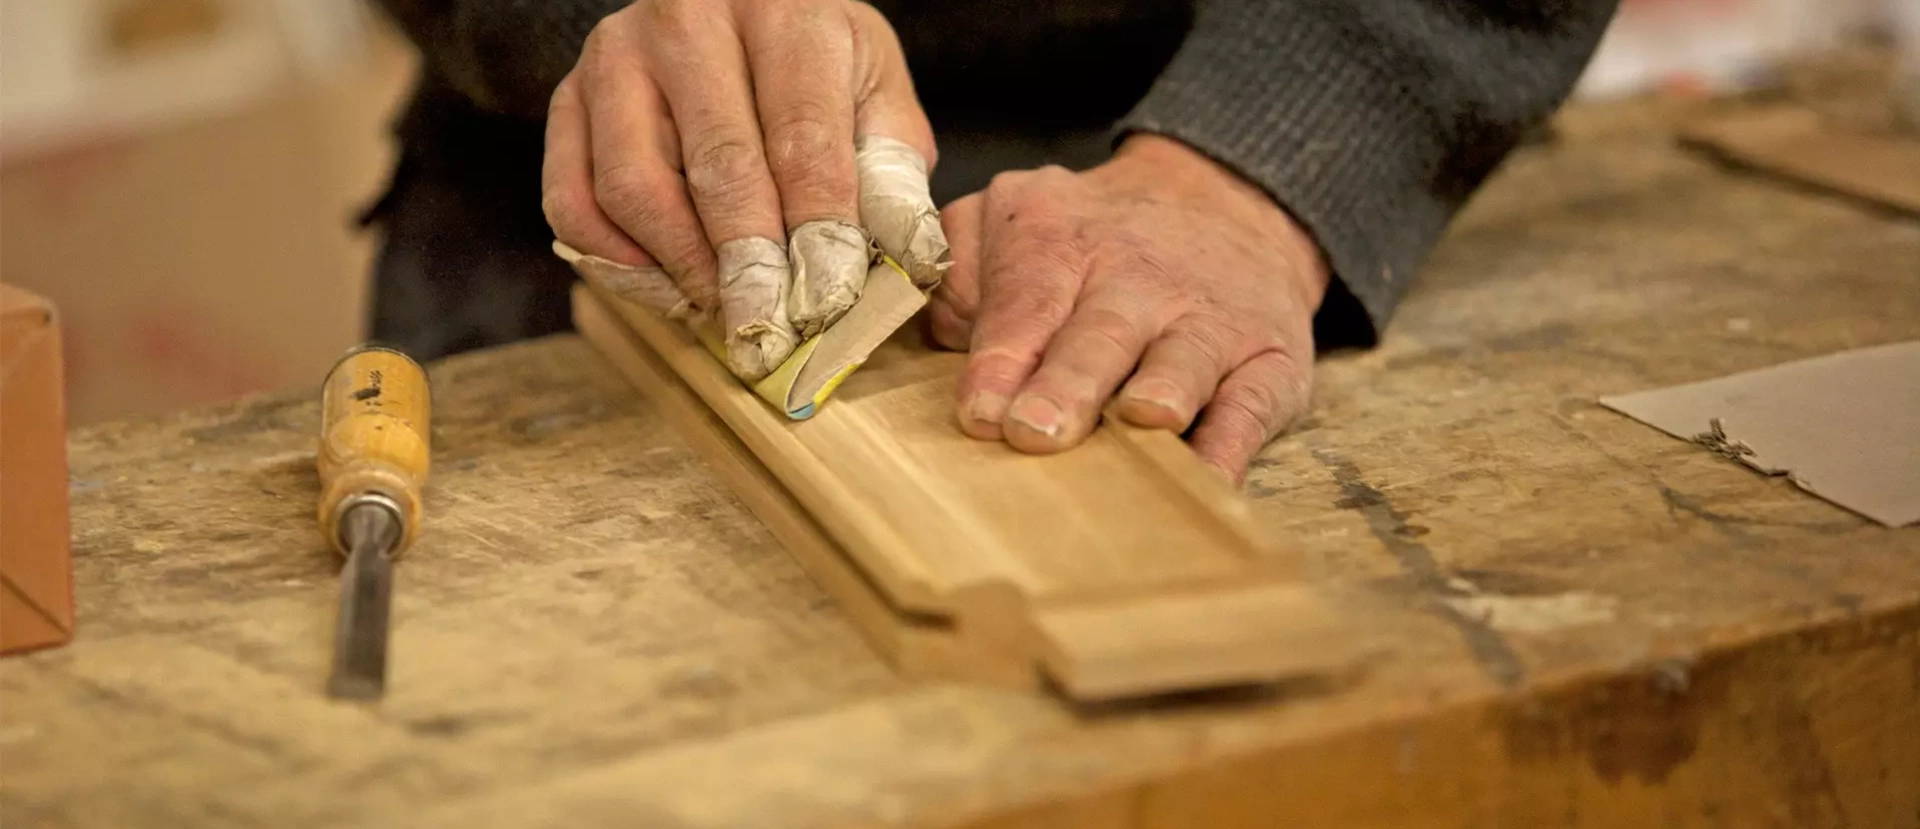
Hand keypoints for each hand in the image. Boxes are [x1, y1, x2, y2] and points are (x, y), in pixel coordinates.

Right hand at [544, 0, 948, 380]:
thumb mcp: (875, 91)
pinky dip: (613, 259)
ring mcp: (616, 56)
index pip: (803, 139)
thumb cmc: (815, 65)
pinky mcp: (569, 96)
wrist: (735, 10)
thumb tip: (901, 261)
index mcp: (785, 10)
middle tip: (772, 328)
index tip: (828, 301)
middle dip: (750, 266)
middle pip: (718, 168)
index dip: (819, 232)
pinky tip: (663, 285)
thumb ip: (890, 170)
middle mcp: (689, 20)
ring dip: (681, 268)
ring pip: (634, 187)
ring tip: (725, 308)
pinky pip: (571, 197)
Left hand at [930, 135, 1330, 482]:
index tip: (980, 411)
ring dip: (1162, 393)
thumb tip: (944, 329)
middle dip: (1069, 383)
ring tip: (1142, 420)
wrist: (1227, 203)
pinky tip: (1211, 477)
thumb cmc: (1094, 239)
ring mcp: (1209, 322)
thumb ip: (963, 264)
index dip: (1002, 356)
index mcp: (1062, 243)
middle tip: (1036, 431)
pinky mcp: (1270, 360)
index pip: (1027, 300)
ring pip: (1184, 360)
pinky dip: (1234, 444)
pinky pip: (1254, 404)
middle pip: (1100, 334)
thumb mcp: (1017, 216)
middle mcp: (1139, 280)